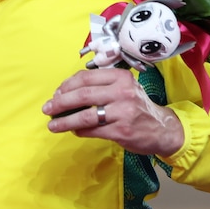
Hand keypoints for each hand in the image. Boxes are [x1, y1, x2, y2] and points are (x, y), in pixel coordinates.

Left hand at [42, 68, 184, 156]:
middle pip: (83, 94)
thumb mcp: (123, 88)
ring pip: (86, 115)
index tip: (56, 94)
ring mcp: (123, 112)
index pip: (86, 77)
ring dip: (65, 121)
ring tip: (52, 125)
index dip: (67, 85)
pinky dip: (79, 130)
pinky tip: (73, 131)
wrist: (162, 128)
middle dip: (60, 102)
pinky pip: (93, 130)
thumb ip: (99, 87)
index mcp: (120, 77)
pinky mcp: (122, 131)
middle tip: (47, 109)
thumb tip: (64, 94)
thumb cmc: (136, 106)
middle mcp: (122, 92)